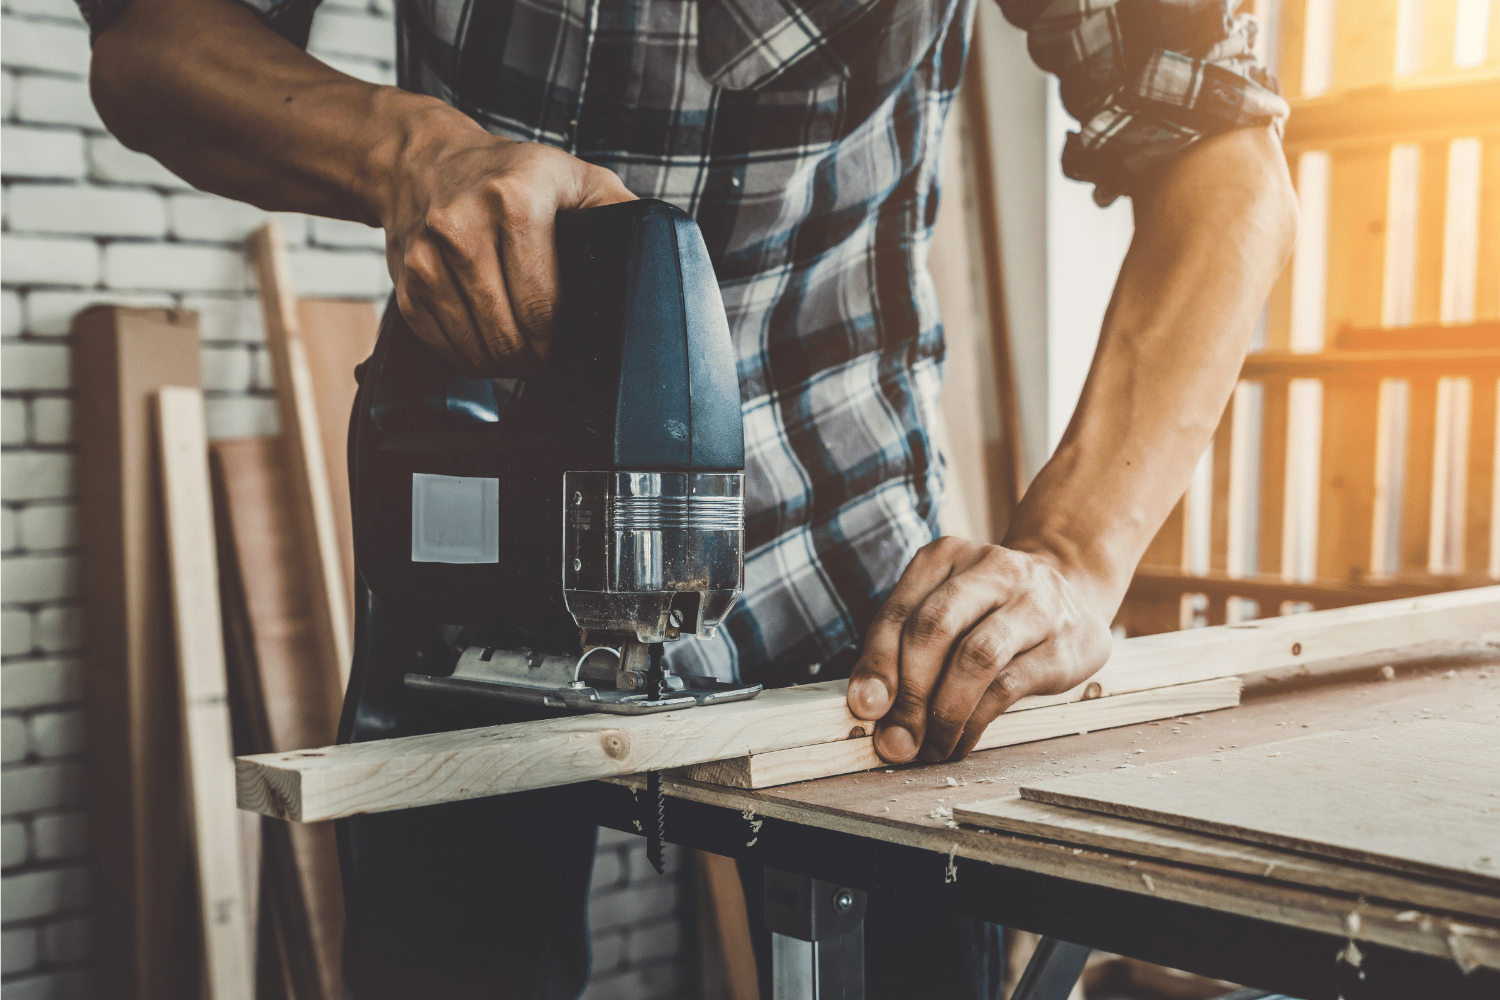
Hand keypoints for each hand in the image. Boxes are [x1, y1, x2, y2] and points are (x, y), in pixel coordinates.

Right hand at [378, 108, 635, 375]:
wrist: (423, 161)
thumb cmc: (508, 173)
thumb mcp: (572, 175)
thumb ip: (618, 210)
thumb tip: (659, 252)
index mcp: (514, 201)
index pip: (542, 306)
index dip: (561, 342)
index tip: (571, 348)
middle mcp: (462, 228)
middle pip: (508, 335)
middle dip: (536, 360)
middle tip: (549, 356)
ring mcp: (427, 260)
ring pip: (476, 350)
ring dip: (504, 364)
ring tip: (522, 351)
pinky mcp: (405, 287)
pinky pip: (444, 348)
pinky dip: (470, 357)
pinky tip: (488, 341)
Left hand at [845, 537, 1113, 762]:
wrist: (1075, 589)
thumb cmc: (990, 609)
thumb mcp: (945, 609)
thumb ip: (902, 650)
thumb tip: (870, 710)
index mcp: (945, 557)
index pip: (898, 613)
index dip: (876, 666)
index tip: (864, 710)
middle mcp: (991, 569)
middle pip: (933, 629)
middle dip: (909, 694)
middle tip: (897, 740)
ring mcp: (1033, 602)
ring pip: (975, 657)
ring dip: (944, 712)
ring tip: (930, 747)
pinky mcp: (1063, 642)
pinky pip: (1009, 685)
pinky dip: (976, 721)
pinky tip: (960, 741)